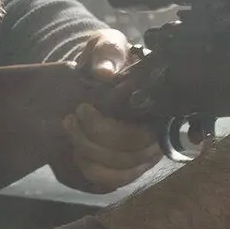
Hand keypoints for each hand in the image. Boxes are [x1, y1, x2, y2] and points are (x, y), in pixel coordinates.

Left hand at [59, 29, 163, 191]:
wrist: (98, 73)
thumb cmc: (108, 59)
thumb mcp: (108, 46)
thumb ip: (108, 53)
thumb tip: (104, 73)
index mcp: (160, 106)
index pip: (144, 132)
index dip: (110, 129)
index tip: (82, 109)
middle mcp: (157, 135)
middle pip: (131, 154)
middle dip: (93, 137)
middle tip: (73, 115)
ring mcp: (144, 155)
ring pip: (120, 170)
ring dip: (87, 153)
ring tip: (70, 127)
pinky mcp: (126, 168)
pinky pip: (112, 182)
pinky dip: (89, 169)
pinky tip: (76, 150)